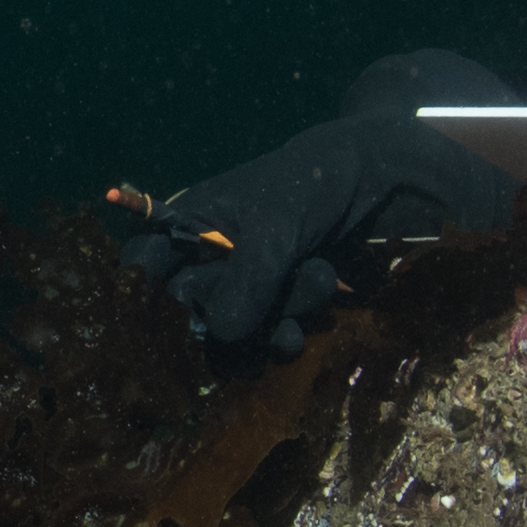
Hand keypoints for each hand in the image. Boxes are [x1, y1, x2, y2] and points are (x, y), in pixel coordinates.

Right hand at [120, 52, 519, 350]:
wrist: (385, 185)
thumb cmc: (316, 182)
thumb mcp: (278, 222)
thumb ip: (248, 275)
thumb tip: (220, 333)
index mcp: (188, 224)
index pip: (141, 268)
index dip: (149, 297)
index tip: (180, 313)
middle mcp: (206, 261)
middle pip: (187, 314)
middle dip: (229, 314)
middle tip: (267, 300)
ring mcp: (242, 290)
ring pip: (228, 336)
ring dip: (269, 326)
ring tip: (319, 281)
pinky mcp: (275, 312)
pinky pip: (262, 345)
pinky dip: (285, 338)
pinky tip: (313, 322)